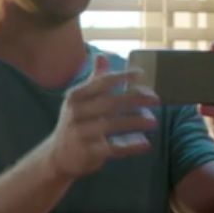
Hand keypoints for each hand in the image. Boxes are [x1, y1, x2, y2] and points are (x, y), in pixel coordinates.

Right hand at [45, 55, 159, 177]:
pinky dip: (130, 146)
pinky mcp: (87, 152)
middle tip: (156, 99)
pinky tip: (146, 144)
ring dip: (135, 122)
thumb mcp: (79, 101)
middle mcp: (76, 113)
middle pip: (109, 103)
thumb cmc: (75, 124)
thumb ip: (94, 80)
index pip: (101, 83)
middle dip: (135, 99)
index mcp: (75, 97)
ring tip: (154, 121)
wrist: (57, 156)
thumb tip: (102, 56)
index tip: (141, 75)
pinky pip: (113, 148)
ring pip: (112, 125)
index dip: (122, 77)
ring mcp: (80, 133)